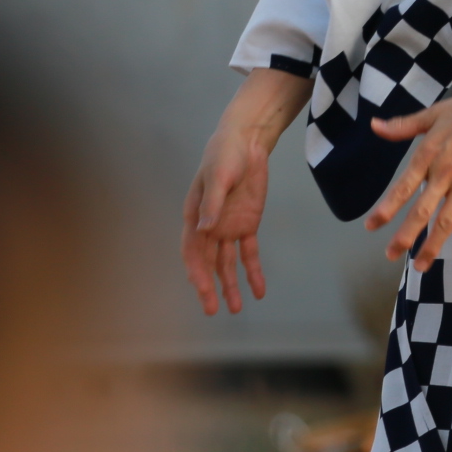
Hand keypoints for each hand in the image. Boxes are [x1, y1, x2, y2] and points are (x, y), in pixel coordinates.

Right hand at [182, 67, 308, 315]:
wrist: (248, 142)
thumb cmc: (225, 155)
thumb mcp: (219, 175)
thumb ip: (213, 202)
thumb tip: (205, 229)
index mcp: (195, 215)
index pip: (192, 249)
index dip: (196, 270)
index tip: (202, 288)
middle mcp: (209, 226)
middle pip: (207, 262)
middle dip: (210, 286)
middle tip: (214, 309)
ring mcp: (228, 227)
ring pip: (227, 263)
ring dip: (230, 285)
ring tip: (235, 309)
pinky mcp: (247, 225)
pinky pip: (249, 253)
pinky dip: (253, 271)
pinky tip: (259, 290)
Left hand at [367, 79, 451, 270]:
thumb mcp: (434, 113)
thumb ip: (403, 126)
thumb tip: (375, 126)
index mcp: (430, 155)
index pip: (404, 187)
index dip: (387, 208)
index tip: (372, 225)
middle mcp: (445, 175)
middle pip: (422, 212)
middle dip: (405, 236)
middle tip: (390, 255)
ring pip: (447, 222)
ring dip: (433, 245)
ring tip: (421, 266)